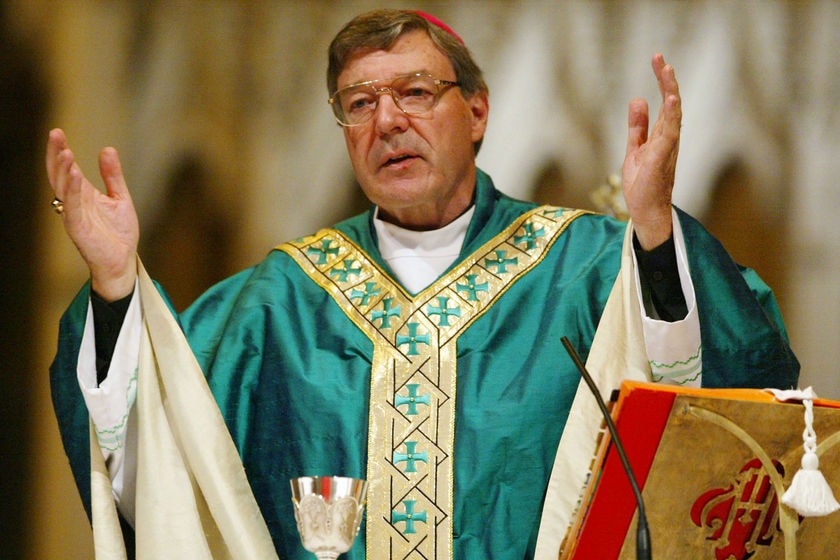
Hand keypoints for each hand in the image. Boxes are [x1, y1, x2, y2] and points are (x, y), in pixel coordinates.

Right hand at [46, 128, 138, 300]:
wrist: (123, 262)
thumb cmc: (119, 234)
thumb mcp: (120, 198)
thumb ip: (113, 176)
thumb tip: (107, 149)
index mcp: (84, 194)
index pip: (69, 169)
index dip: (62, 151)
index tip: (58, 132)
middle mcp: (75, 202)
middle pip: (60, 174)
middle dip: (56, 154)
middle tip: (55, 134)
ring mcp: (74, 215)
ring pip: (63, 189)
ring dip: (63, 170)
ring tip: (65, 152)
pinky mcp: (78, 228)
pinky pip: (72, 207)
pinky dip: (72, 191)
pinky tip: (75, 176)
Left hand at [622, 54, 681, 249]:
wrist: (645, 211)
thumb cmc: (643, 184)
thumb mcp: (635, 149)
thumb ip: (637, 126)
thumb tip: (638, 99)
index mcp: (662, 135)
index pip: (665, 102)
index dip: (662, 81)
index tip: (657, 59)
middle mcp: (669, 139)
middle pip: (671, 104)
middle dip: (666, 80)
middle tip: (660, 58)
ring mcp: (667, 149)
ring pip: (673, 115)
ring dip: (670, 92)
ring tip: (667, 71)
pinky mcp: (661, 159)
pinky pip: (669, 134)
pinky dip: (671, 117)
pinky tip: (671, 101)